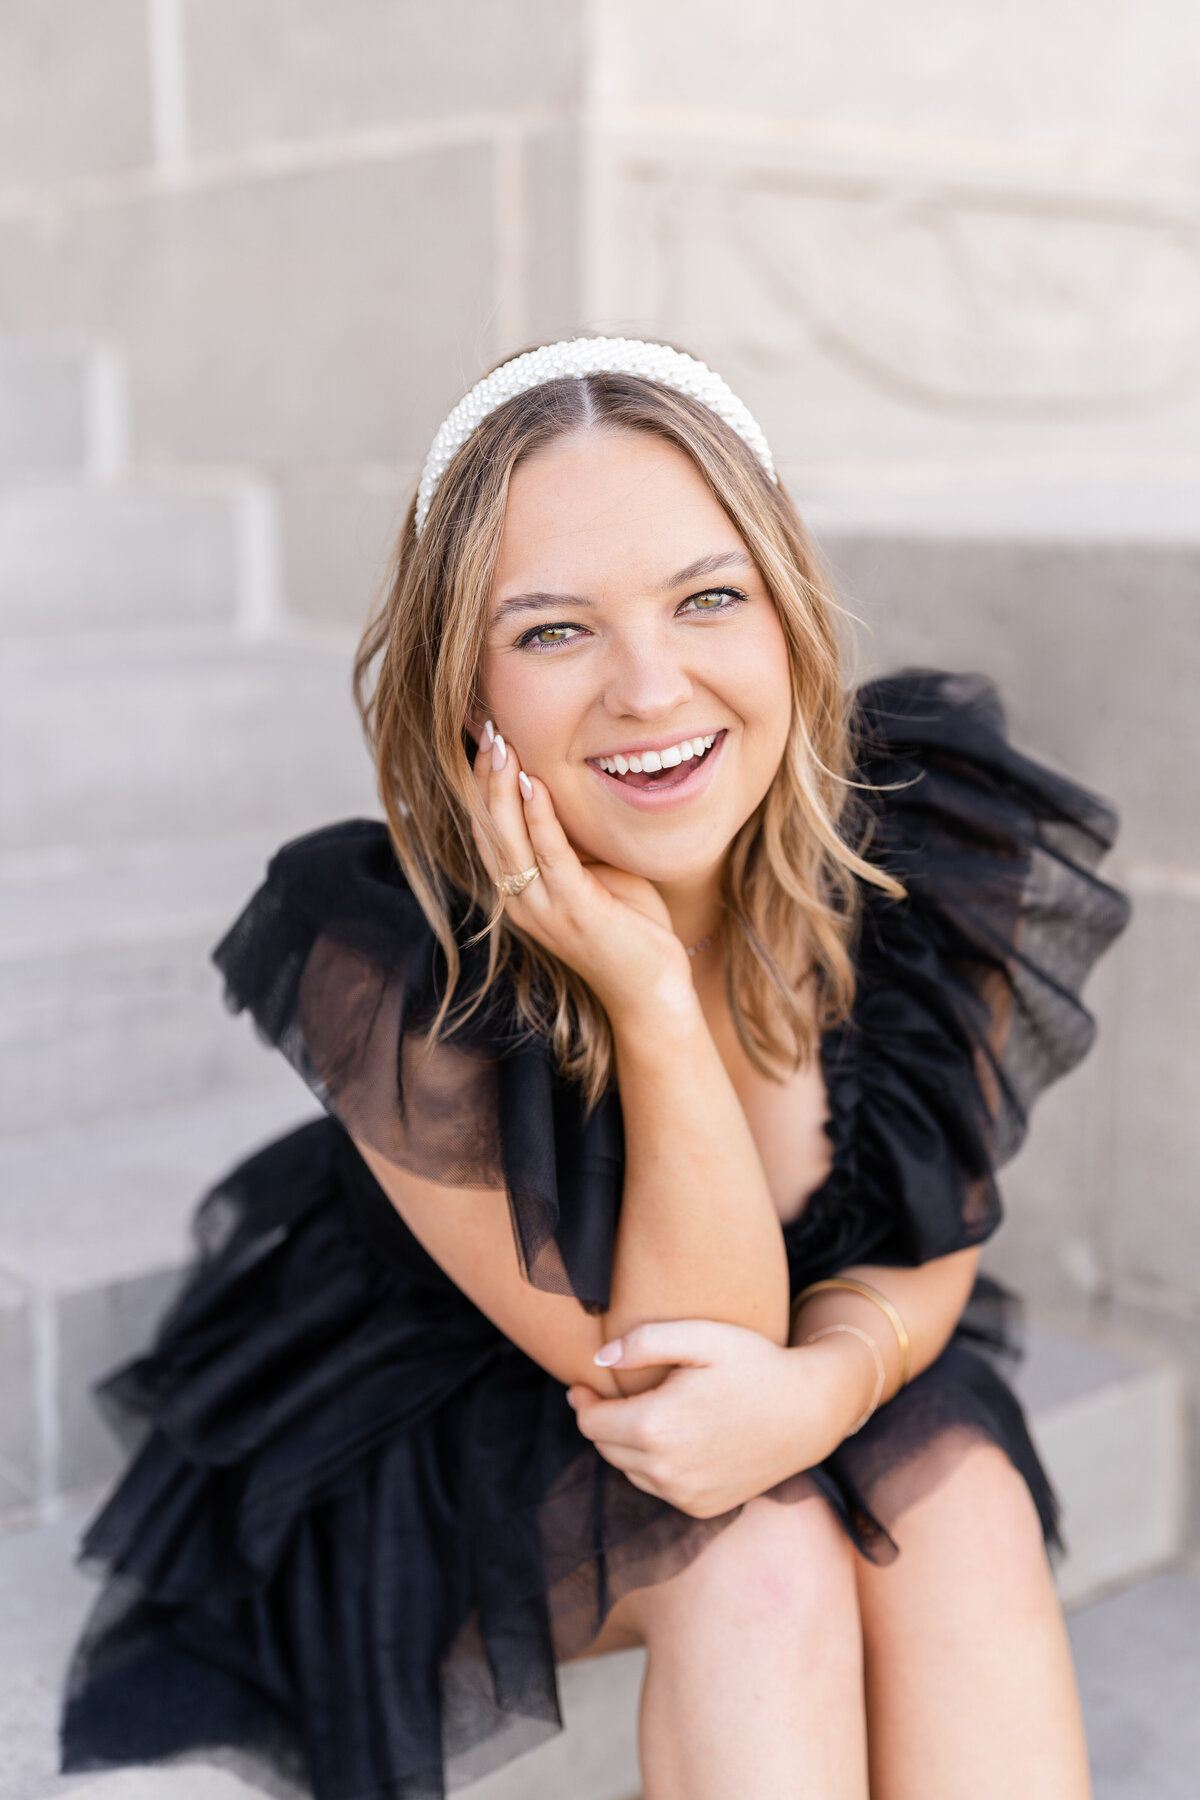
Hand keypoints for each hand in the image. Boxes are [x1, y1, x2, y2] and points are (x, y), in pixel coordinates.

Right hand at [471, 722, 695, 1021]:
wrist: (651, 988)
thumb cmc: (629, 927)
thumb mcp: (593, 873)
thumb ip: (571, 840)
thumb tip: (565, 789)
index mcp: (518, 892)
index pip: (486, 830)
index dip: (479, 786)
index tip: (483, 739)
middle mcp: (519, 901)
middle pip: (487, 829)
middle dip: (483, 778)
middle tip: (487, 729)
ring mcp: (543, 909)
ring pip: (508, 839)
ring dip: (502, 789)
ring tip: (501, 746)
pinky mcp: (574, 911)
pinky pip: (550, 856)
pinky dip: (539, 818)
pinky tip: (533, 785)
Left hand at [566, 1319, 865, 1517]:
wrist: (809, 1412)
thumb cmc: (755, 1365)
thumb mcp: (702, 1336)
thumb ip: (644, 1341)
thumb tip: (599, 1359)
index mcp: (655, 1427)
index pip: (591, 1423)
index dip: (583, 1402)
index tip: (583, 1385)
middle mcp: (665, 1471)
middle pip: (606, 1448)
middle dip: (603, 1421)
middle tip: (611, 1396)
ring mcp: (684, 1495)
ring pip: (629, 1470)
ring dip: (627, 1445)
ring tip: (644, 1414)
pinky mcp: (702, 1507)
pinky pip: (658, 1488)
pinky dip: (655, 1466)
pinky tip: (674, 1439)